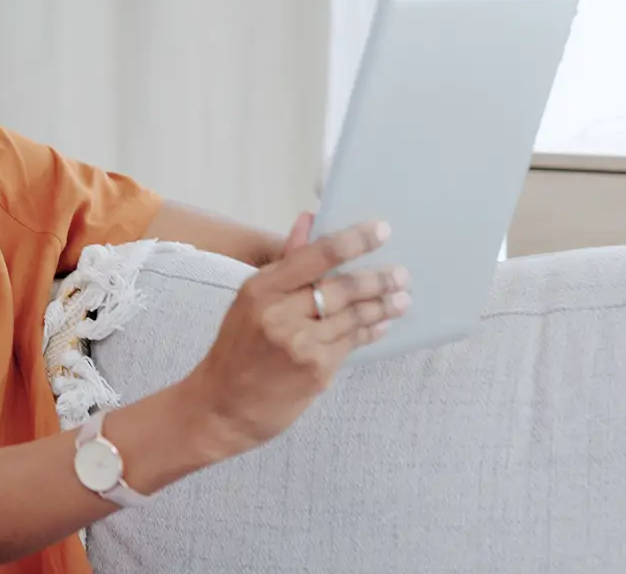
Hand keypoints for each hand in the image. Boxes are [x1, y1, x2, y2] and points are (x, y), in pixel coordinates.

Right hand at [184, 215, 410, 457]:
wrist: (223, 405)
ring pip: (353, 317)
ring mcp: (301, 344)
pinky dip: (370, 331)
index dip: (354, 241)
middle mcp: (280, 313)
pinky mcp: (317, 372)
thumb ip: (285, 262)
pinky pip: (352, 343)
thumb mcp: (251, 299)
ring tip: (402, 298)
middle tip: (402, 274)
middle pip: (342, 288)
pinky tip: (381, 325)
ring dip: (382, 306)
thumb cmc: (237, 348)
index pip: (316, 256)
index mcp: (262, 289)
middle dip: (378, 279)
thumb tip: (309, 220)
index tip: (382, 230)